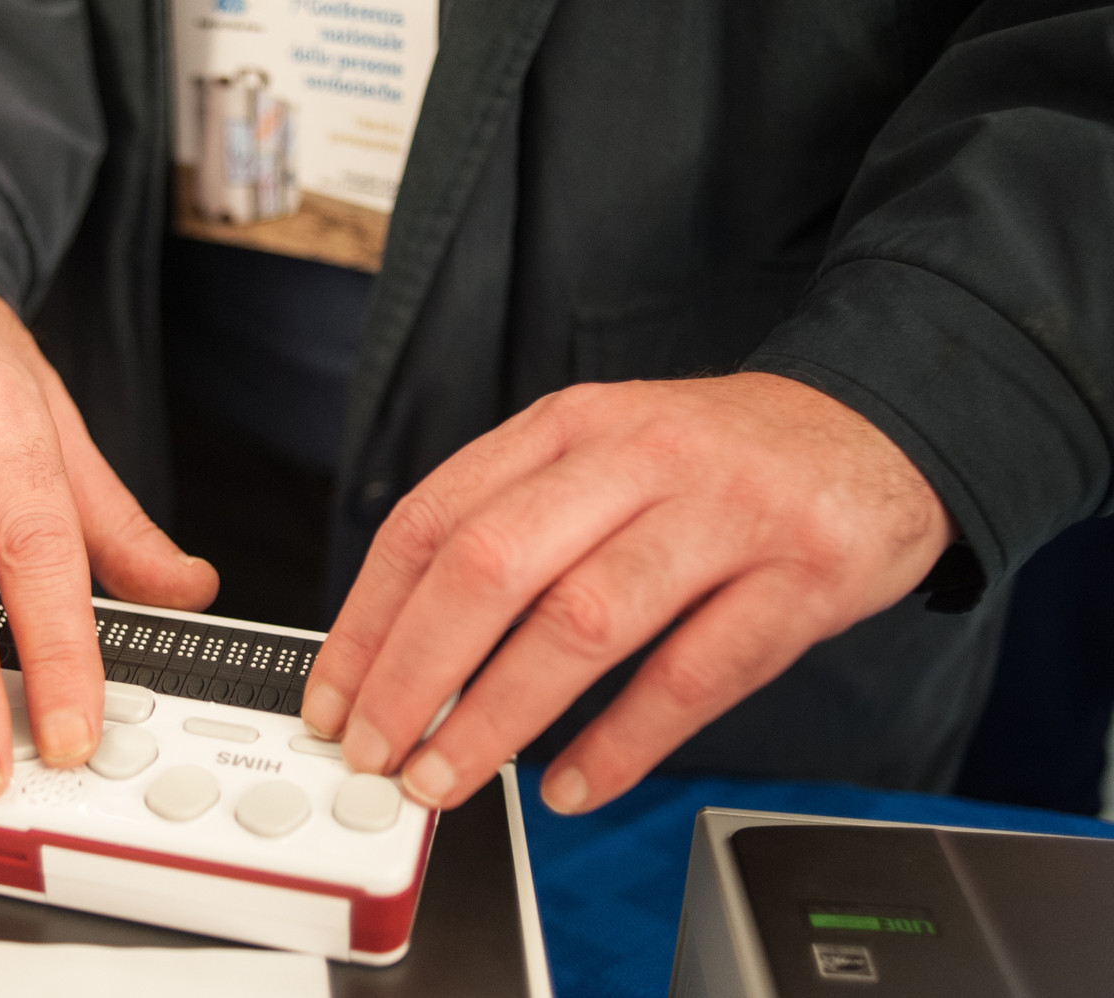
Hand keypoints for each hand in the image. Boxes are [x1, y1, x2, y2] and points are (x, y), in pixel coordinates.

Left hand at [301, 373, 951, 813]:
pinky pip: (695, 676)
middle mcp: (633, 458)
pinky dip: (622, 743)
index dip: (370, 616)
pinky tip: (570, 785)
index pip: (433, 519)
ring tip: (447, 780)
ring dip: (499, 716)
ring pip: (583, 623)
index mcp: (567, 426)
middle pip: (490, 566)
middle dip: (414, 672)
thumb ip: (516, 520)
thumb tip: (407, 642)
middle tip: (375, 752)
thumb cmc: (718, 458)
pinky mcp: (798, 579)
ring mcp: (721, 516)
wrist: (878, 426)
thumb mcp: (604, 449)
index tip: (334, 696)